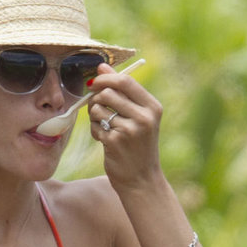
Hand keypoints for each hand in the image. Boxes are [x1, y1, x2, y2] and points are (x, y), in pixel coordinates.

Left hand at [88, 63, 162, 186]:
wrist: (142, 180)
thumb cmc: (138, 146)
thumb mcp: (139, 118)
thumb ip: (122, 93)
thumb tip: (102, 67)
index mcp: (152, 107)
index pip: (125, 81)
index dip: (106, 78)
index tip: (96, 83)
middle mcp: (144, 117)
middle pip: (108, 92)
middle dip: (96, 97)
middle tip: (96, 107)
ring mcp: (130, 130)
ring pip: (98, 108)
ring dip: (94, 115)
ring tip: (102, 126)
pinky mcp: (115, 142)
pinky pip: (95, 126)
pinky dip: (95, 131)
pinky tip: (104, 140)